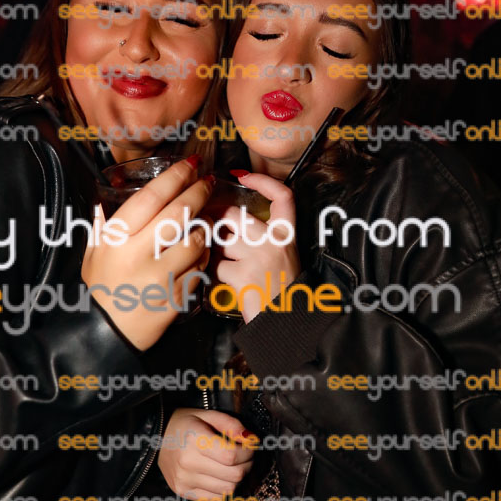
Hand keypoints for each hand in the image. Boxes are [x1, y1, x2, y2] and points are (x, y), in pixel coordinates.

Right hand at [82, 159, 212, 350]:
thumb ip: (102, 227)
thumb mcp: (93, 256)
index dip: (174, 176)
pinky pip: (201, 266)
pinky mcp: (179, 293)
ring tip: (203, 221)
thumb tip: (104, 202)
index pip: (152, 197)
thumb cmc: (102, 290)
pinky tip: (198, 252)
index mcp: (118, 239)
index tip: (189, 164)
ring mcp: (163, 275)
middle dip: (199, 192)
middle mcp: (141, 254)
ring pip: (196, 239)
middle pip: (180, 213)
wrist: (111, 333)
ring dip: (203, 226)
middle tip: (207, 181)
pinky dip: (203, 256)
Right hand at [158, 408, 256, 500]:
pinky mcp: (183, 491)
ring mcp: (184, 480)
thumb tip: (250, 439)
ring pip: (228, 489)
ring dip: (237, 478)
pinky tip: (220, 475)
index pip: (232, 455)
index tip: (249, 446)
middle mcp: (187, 462)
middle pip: (234, 475)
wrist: (155, 438)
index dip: (248, 452)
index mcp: (194, 439)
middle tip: (245, 456)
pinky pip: (216, 498)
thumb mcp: (207, 415)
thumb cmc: (184, 424)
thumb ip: (231, 424)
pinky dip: (224, 488)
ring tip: (233, 465)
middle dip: (247, 465)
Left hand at [216, 173, 300, 323]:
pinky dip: (215, 273)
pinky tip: (226, 282)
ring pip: (222, 240)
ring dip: (217, 251)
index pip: (282, 196)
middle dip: (218, 221)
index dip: (262, 181)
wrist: (286, 324)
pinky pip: (216, 265)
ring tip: (226, 265)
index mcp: (287, 236)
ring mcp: (258, 257)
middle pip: (235, 215)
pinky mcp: (242, 275)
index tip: (243, 176)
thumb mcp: (282, 256)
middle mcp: (275, 242)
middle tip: (212, 227)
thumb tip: (229, 219)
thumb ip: (262, 236)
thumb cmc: (280, 291)